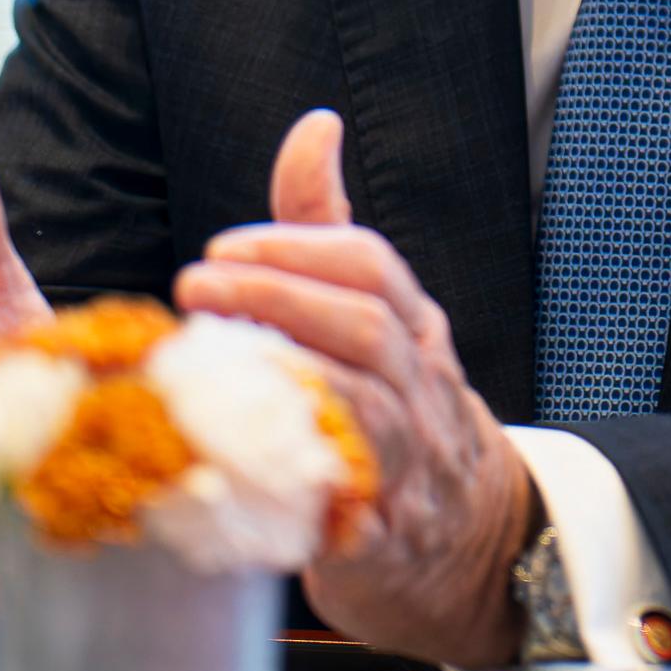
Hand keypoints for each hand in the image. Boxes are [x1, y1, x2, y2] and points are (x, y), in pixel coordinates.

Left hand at [177, 111, 535, 667]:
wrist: (475, 541)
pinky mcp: (383, 538)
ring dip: (281, 378)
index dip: (295, 247)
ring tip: (202, 361)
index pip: (371, 265)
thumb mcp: (374, 316)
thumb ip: (326, 229)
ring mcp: (411, 464)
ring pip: (365, 409)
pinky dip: (294, 478)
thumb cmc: (400, 408)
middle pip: (366, 327)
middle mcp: (422, 388)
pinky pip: (345, 504)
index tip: (220, 247)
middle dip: (277, 297)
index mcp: (415, 331)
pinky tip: (229, 456)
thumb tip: (315, 128)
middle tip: (195, 284)